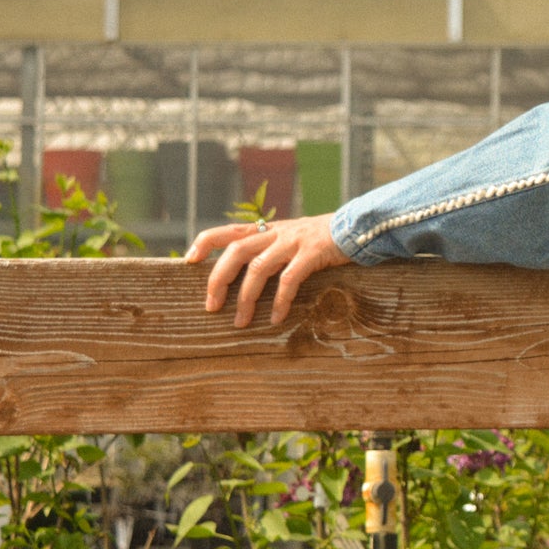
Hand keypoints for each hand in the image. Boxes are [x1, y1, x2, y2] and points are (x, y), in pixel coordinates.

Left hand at [184, 214, 350, 327]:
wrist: (359, 226)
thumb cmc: (323, 239)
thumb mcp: (292, 238)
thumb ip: (271, 249)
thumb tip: (248, 274)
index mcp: (267, 229)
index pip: (227, 231)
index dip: (205, 244)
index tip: (189, 262)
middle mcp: (276, 232)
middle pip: (236, 251)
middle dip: (219, 280)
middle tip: (212, 307)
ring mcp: (294, 241)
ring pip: (259, 268)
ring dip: (247, 298)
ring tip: (242, 322)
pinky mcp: (312, 253)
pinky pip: (289, 279)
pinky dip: (280, 301)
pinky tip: (276, 318)